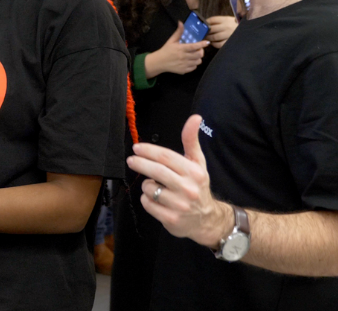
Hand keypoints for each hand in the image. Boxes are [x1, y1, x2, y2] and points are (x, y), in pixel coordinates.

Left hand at [126, 115, 230, 248]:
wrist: (206, 219)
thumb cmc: (198, 186)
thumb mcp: (197, 163)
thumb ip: (191, 140)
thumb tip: (195, 117)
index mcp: (194, 172)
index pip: (166, 157)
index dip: (149, 151)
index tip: (136, 148)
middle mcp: (187, 188)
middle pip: (156, 171)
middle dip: (140, 163)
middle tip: (131, 160)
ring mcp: (179, 205)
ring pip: (150, 188)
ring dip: (146, 184)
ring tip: (153, 185)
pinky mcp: (170, 219)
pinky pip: (148, 204)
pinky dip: (146, 199)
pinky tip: (154, 198)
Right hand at [144, 22, 208, 75]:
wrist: (159, 62)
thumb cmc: (166, 50)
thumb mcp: (171, 40)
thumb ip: (178, 32)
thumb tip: (181, 22)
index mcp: (181, 48)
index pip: (194, 46)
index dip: (202, 44)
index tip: (207, 42)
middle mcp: (183, 57)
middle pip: (199, 55)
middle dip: (201, 51)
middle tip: (199, 49)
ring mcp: (184, 64)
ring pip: (198, 61)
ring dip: (198, 58)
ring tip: (194, 55)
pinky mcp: (184, 70)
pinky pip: (194, 67)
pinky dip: (194, 64)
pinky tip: (190, 61)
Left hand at [205, 15, 237, 48]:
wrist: (246, 31)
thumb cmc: (235, 25)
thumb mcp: (229, 20)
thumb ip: (219, 21)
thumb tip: (207, 23)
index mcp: (226, 19)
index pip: (212, 19)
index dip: (206, 22)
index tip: (203, 25)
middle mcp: (226, 26)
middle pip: (211, 29)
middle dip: (206, 32)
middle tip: (202, 33)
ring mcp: (228, 35)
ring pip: (214, 37)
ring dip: (208, 38)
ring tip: (206, 38)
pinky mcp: (229, 42)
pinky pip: (219, 44)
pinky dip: (214, 44)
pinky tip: (212, 43)